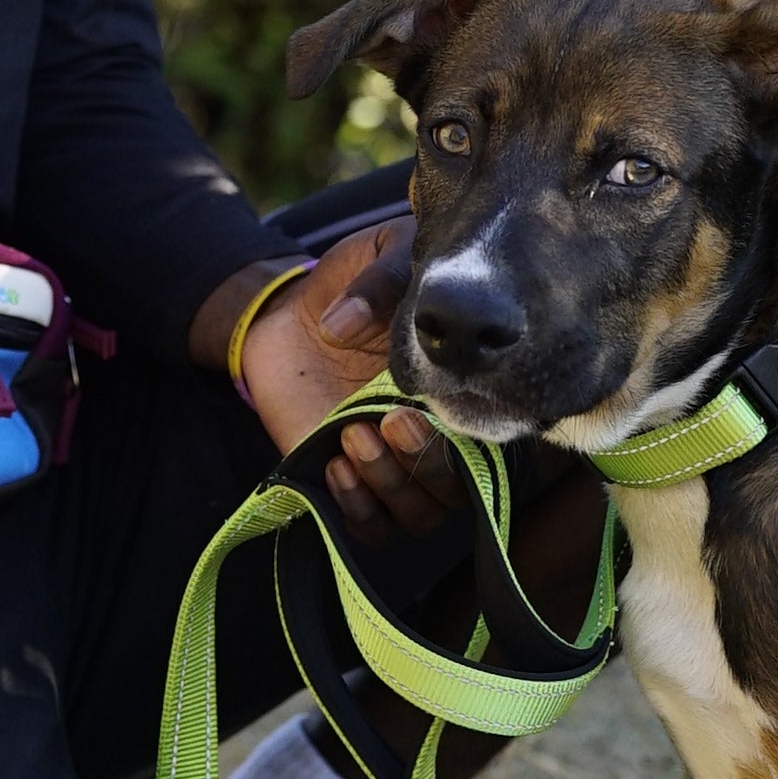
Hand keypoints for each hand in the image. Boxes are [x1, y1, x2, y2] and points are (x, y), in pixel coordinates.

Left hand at [209, 218, 460, 537]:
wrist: (284, 309)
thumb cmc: (346, 280)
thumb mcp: (377, 252)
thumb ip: (384, 275)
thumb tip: (344, 325)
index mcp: (460, 387)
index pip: (492, 437)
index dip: (472, 436)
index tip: (433, 405)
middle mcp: (434, 433)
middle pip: (459, 488)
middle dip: (426, 462)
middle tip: (390, 418)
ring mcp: (392, 461)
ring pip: (419, 514)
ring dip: (390, 481)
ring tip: (353, 433)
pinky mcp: (349, 478)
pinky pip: (371, 526)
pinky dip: (356, 505)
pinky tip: (334, 461)